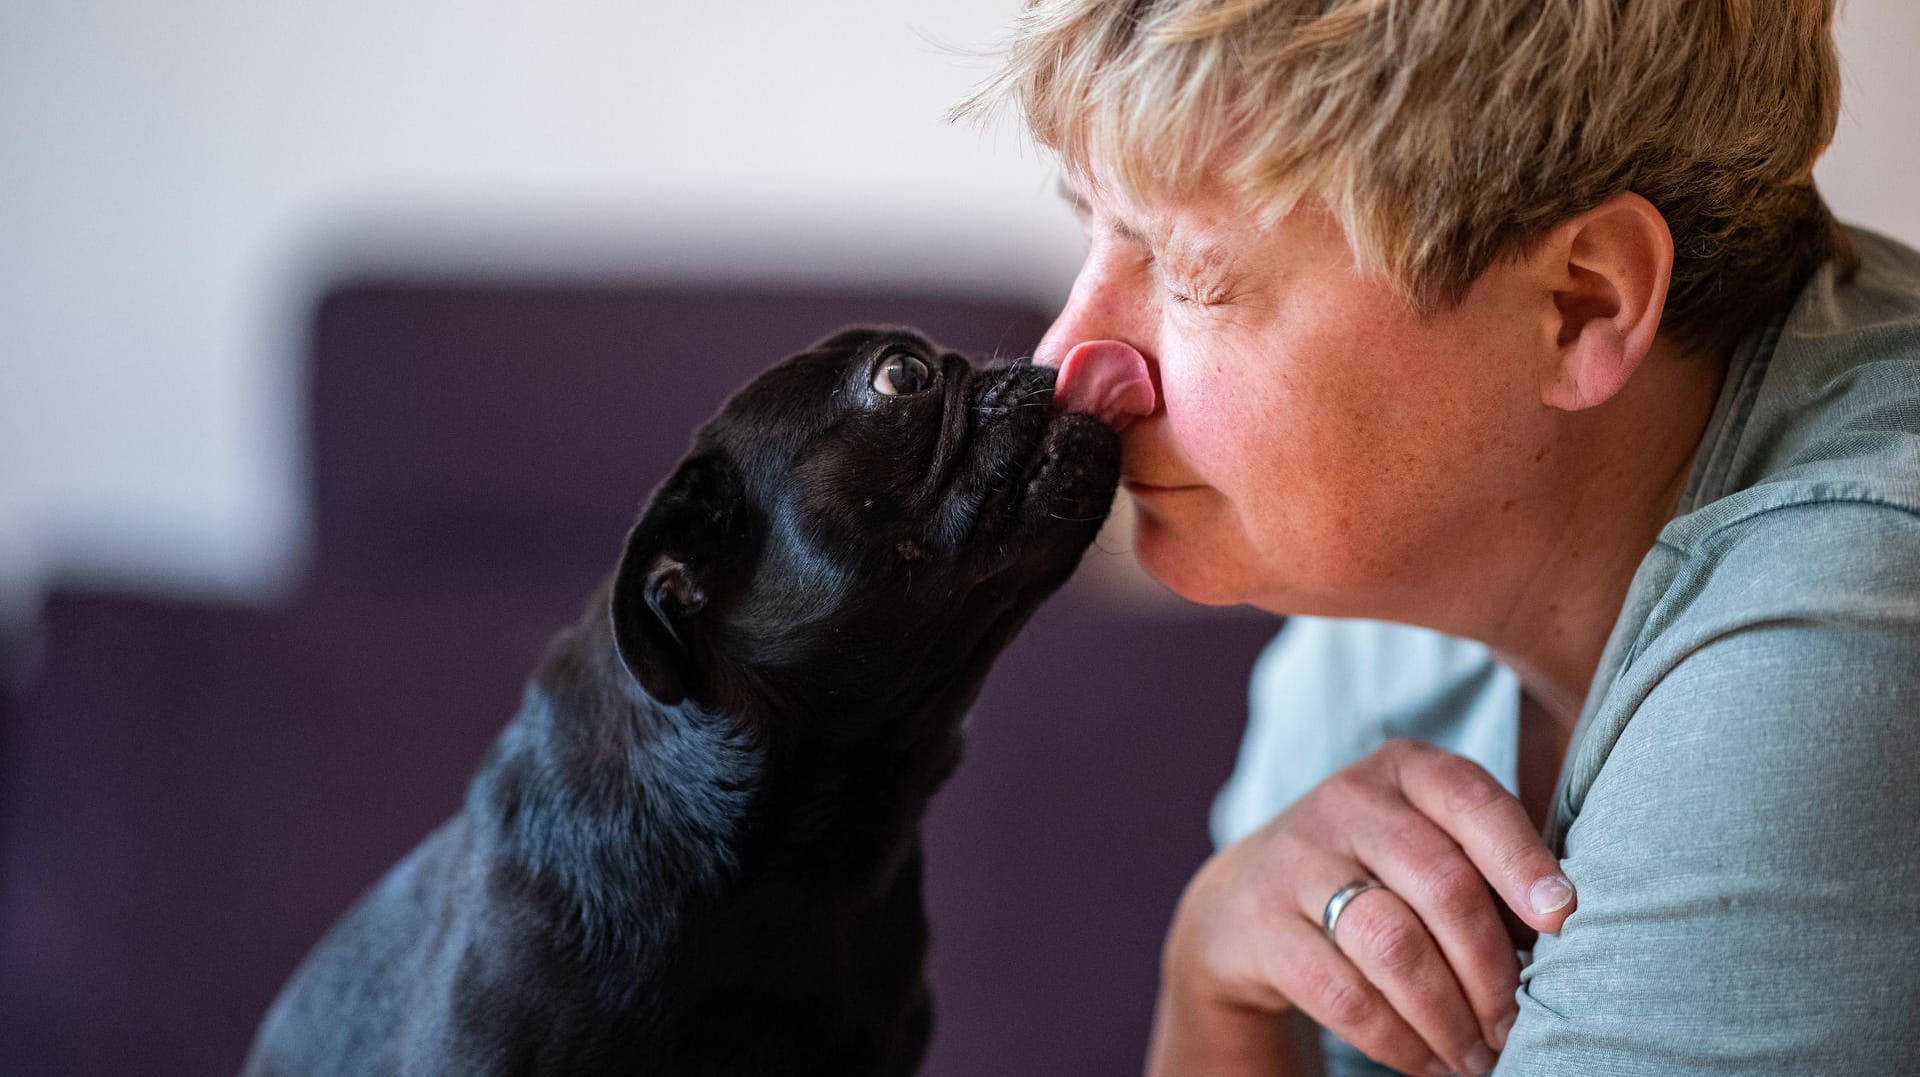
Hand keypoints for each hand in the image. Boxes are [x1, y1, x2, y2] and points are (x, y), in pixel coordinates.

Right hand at [1146, 739, 1575, 1076]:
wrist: (1252, 895)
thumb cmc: (1381, 870)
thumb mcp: (1431, 840)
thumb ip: (1492, 867)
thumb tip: (1564, 928)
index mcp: (1406, 769)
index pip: (1472, 799)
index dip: (1522, 859)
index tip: (1563, 920)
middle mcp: (1346, 801)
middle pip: (1441, 884)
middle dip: (1491, 968)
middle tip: (1517, 1023)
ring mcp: (1296, 860)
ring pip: (1391, 944)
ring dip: (1448, 1015)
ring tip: (1480, 1054)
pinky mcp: (1261, 924)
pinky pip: (1342, 993)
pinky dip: (1397, 1041)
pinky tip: (1429, 1060)